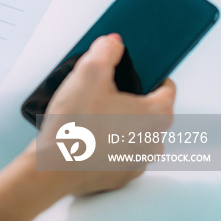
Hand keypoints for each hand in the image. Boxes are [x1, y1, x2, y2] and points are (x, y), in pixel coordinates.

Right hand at [37, 33, 175, 194]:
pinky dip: (105, 145)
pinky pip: (118, 154)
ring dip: (117, 125)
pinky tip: (84, 137)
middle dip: (128, 101)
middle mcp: (154, 141)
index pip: (167, 88)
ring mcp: (137, 162)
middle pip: (148, 112)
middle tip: (101, 93)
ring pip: (133, 134)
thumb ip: (105, 51)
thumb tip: (113, 44)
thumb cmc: (75, 124)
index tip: (132, 72)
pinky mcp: (119, 177)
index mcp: (156, 114)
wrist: (54, 167)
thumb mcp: (87, 72)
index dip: (150, 75)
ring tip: (88, 116)